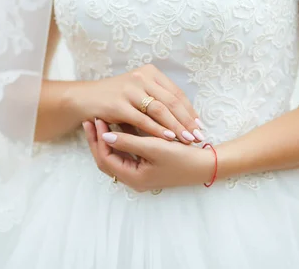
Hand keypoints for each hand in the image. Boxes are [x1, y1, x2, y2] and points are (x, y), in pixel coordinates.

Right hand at [69, 64, 205, 143]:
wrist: (84, 98)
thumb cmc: (114, 99)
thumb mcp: (138, 94)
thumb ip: (157, 102)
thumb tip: (184, 120)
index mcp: (150, 73)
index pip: (176, 93)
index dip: (190, 110)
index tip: (200, 125)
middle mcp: (141, 77)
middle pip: (172, 101)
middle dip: (187, 120)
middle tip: (199, 135)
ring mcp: (130, 89)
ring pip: (160, 110)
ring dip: (176, 126)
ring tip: (188, 139)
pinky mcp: (119, 104)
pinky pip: (143, 119)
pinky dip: (158, 130)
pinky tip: (169, 138)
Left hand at [83, 119, 214, 191]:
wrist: (206, 166)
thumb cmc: (182, 158)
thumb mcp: (154, 148)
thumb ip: (128, 142)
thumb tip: (104, 136)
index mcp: (133, 177)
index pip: (105, 158)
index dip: (99, 139)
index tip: (98, 120)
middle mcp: (134, 177)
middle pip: (107, 158)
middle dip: (99, 139)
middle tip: (92, 120)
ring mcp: (140, 172)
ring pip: (117, 155)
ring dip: (110, 138)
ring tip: (102, 119)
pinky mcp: (147, 165)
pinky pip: (128, 152)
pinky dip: (123, 140)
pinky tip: (121, 124)